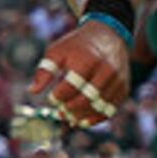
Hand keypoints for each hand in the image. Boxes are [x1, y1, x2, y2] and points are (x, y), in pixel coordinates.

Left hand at [28, 14, 131, 131]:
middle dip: (70, 109)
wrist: (108, 35)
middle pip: (86, 98)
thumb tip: (33, 91)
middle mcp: (106, 70)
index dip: (59, 96)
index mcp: (88, 59)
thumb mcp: (57, 51)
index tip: (52, 98)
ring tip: (69, 117)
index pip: (71, 86)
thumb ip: (45, 70)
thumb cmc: (77, 45)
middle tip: (60, 112)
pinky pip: (110, 110)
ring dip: (82, 116)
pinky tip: (82, 121)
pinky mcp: (123, 88)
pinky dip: (96, 118)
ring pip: (99, 107)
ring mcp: (117, 80)